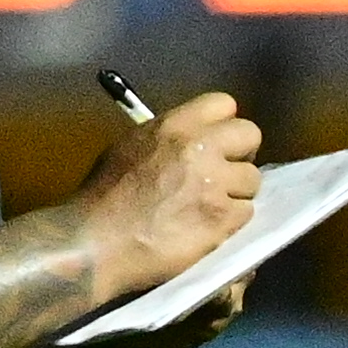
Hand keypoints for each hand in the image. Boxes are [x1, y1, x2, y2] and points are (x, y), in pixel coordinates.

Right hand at [70, 92, 260, 302]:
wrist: (94, 243)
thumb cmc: (103, 198)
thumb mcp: (130, 148)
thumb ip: (167, 139)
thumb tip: (193, 140)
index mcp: (172, 126)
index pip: (223, 104)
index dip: (224, 125)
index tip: (218, 143)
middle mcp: (199, 148)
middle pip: (249, 135)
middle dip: (241, 155)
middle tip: (224, 175)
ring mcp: (214, 183)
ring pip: (252, 180)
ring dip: (236, 193)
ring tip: (210, 207)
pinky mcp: (222, 218)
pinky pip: (246, 213)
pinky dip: (231, 222)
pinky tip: (208, 228)